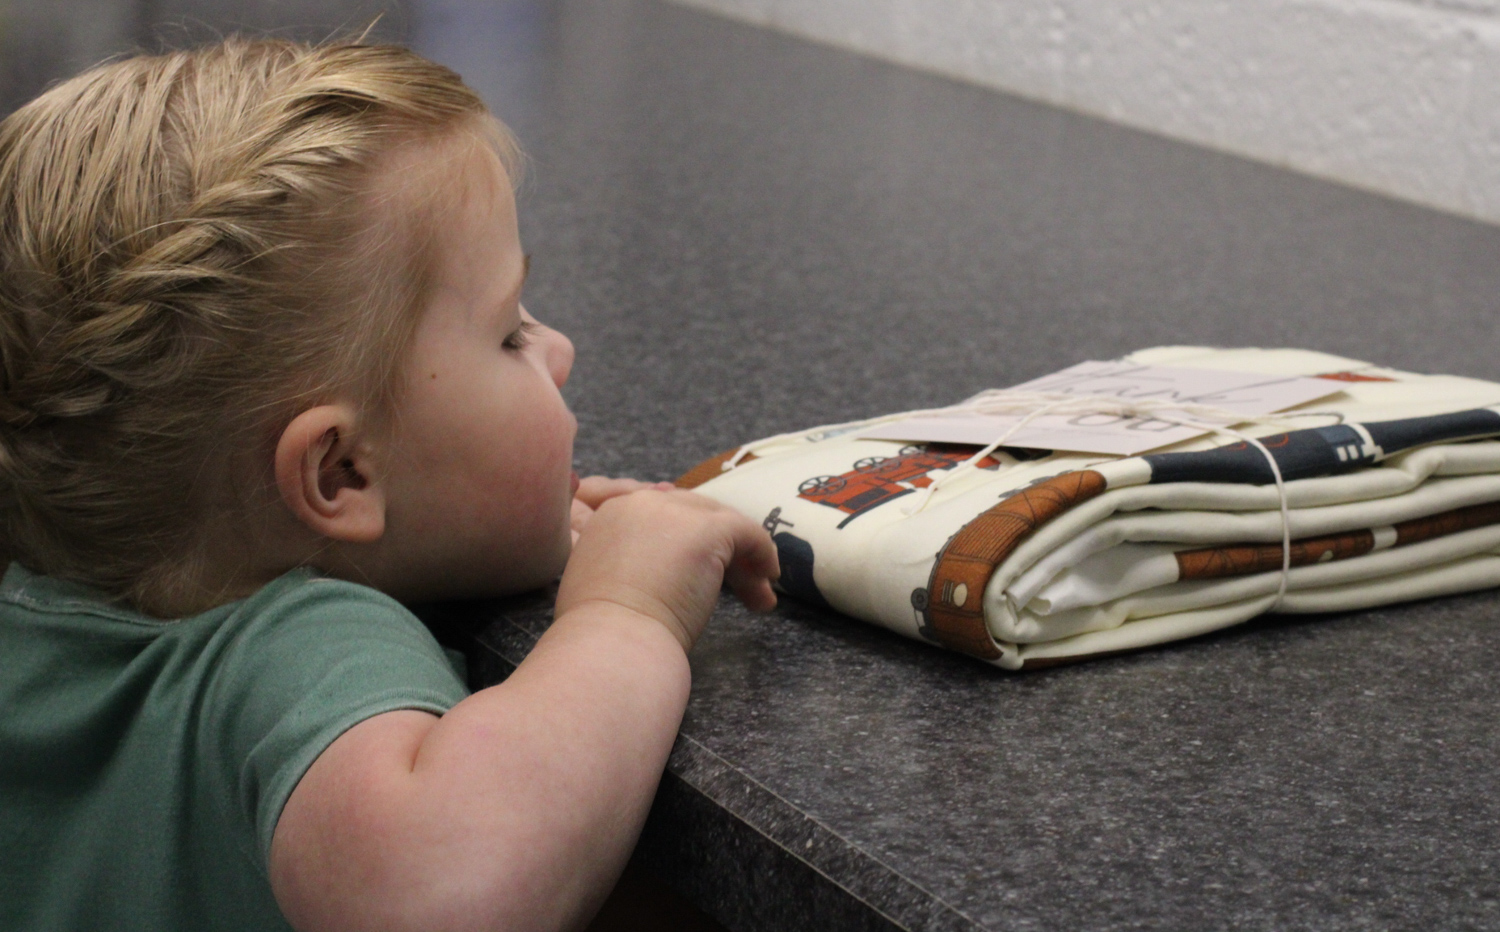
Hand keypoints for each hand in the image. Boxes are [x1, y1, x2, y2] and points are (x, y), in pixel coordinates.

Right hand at [557, 488, 778, 650]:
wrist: (615, 641)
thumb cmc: (604, 630)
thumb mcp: (605, 583)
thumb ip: (629, 564)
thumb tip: (662, 568)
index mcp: (614, 514)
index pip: (666, 515)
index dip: (689, 542)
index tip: (701, 573)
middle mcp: (643, 502)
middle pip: (697, 516)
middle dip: (721, 550)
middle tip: (740, 587)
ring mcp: (676, 512)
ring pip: (724, 525)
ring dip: (744, 560)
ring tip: (758, 596)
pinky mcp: (708, 529)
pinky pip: (747, 533)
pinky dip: (763, 554)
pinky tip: (767, 581)